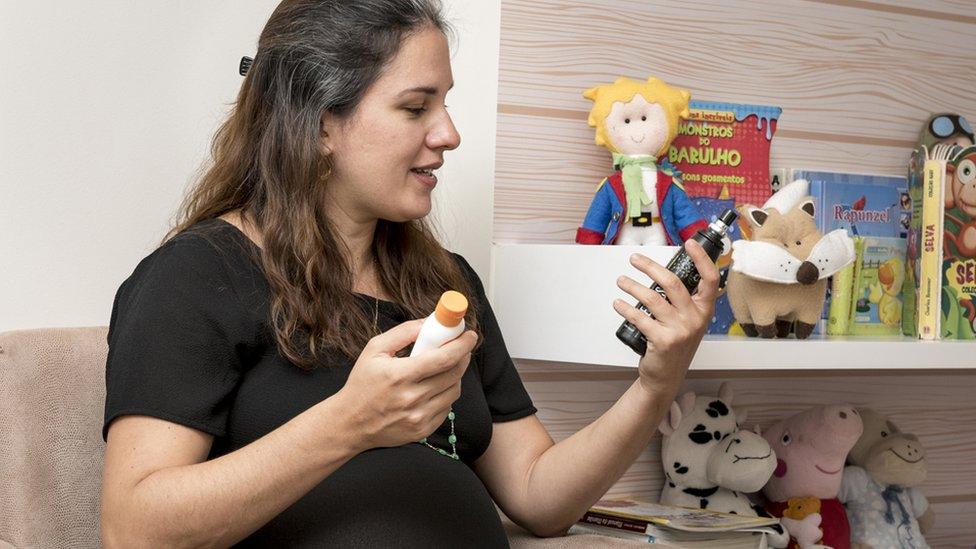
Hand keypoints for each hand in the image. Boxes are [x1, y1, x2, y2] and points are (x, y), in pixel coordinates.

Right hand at [336, 319, 476, 450]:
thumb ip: (403, 333)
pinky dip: (445, 395)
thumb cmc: (361, 384)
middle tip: (462, 348)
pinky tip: (433, 389)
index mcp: (400, 376)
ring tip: (443, 368)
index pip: (444, 358)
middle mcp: (412, 398)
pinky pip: (446, 408)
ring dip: (455, 376)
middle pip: (454, 374)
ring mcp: (418, 417)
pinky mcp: (422, 431)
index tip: (471, 335)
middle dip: (463, 357)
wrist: (350, 423)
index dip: (463, 344)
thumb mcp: (374, 350)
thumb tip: (429, 322)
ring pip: (454, 391)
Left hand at [612, 240, 719, 395]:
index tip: (689, 243)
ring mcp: (680, 330)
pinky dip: (625, 308)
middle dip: (650, 267)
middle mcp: (695, 318)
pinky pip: (640, 317)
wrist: (666, 376)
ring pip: (652, 298)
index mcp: (704, 310)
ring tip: (621, 281)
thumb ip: (682, 301)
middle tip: (635, 260)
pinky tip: (618, 303)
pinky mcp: (663, 341)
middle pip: (672, 282)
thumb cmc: (674, 344)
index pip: (710, 279)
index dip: (701, 259)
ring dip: (632, 286)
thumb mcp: (687, 322)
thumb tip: (662, 273)